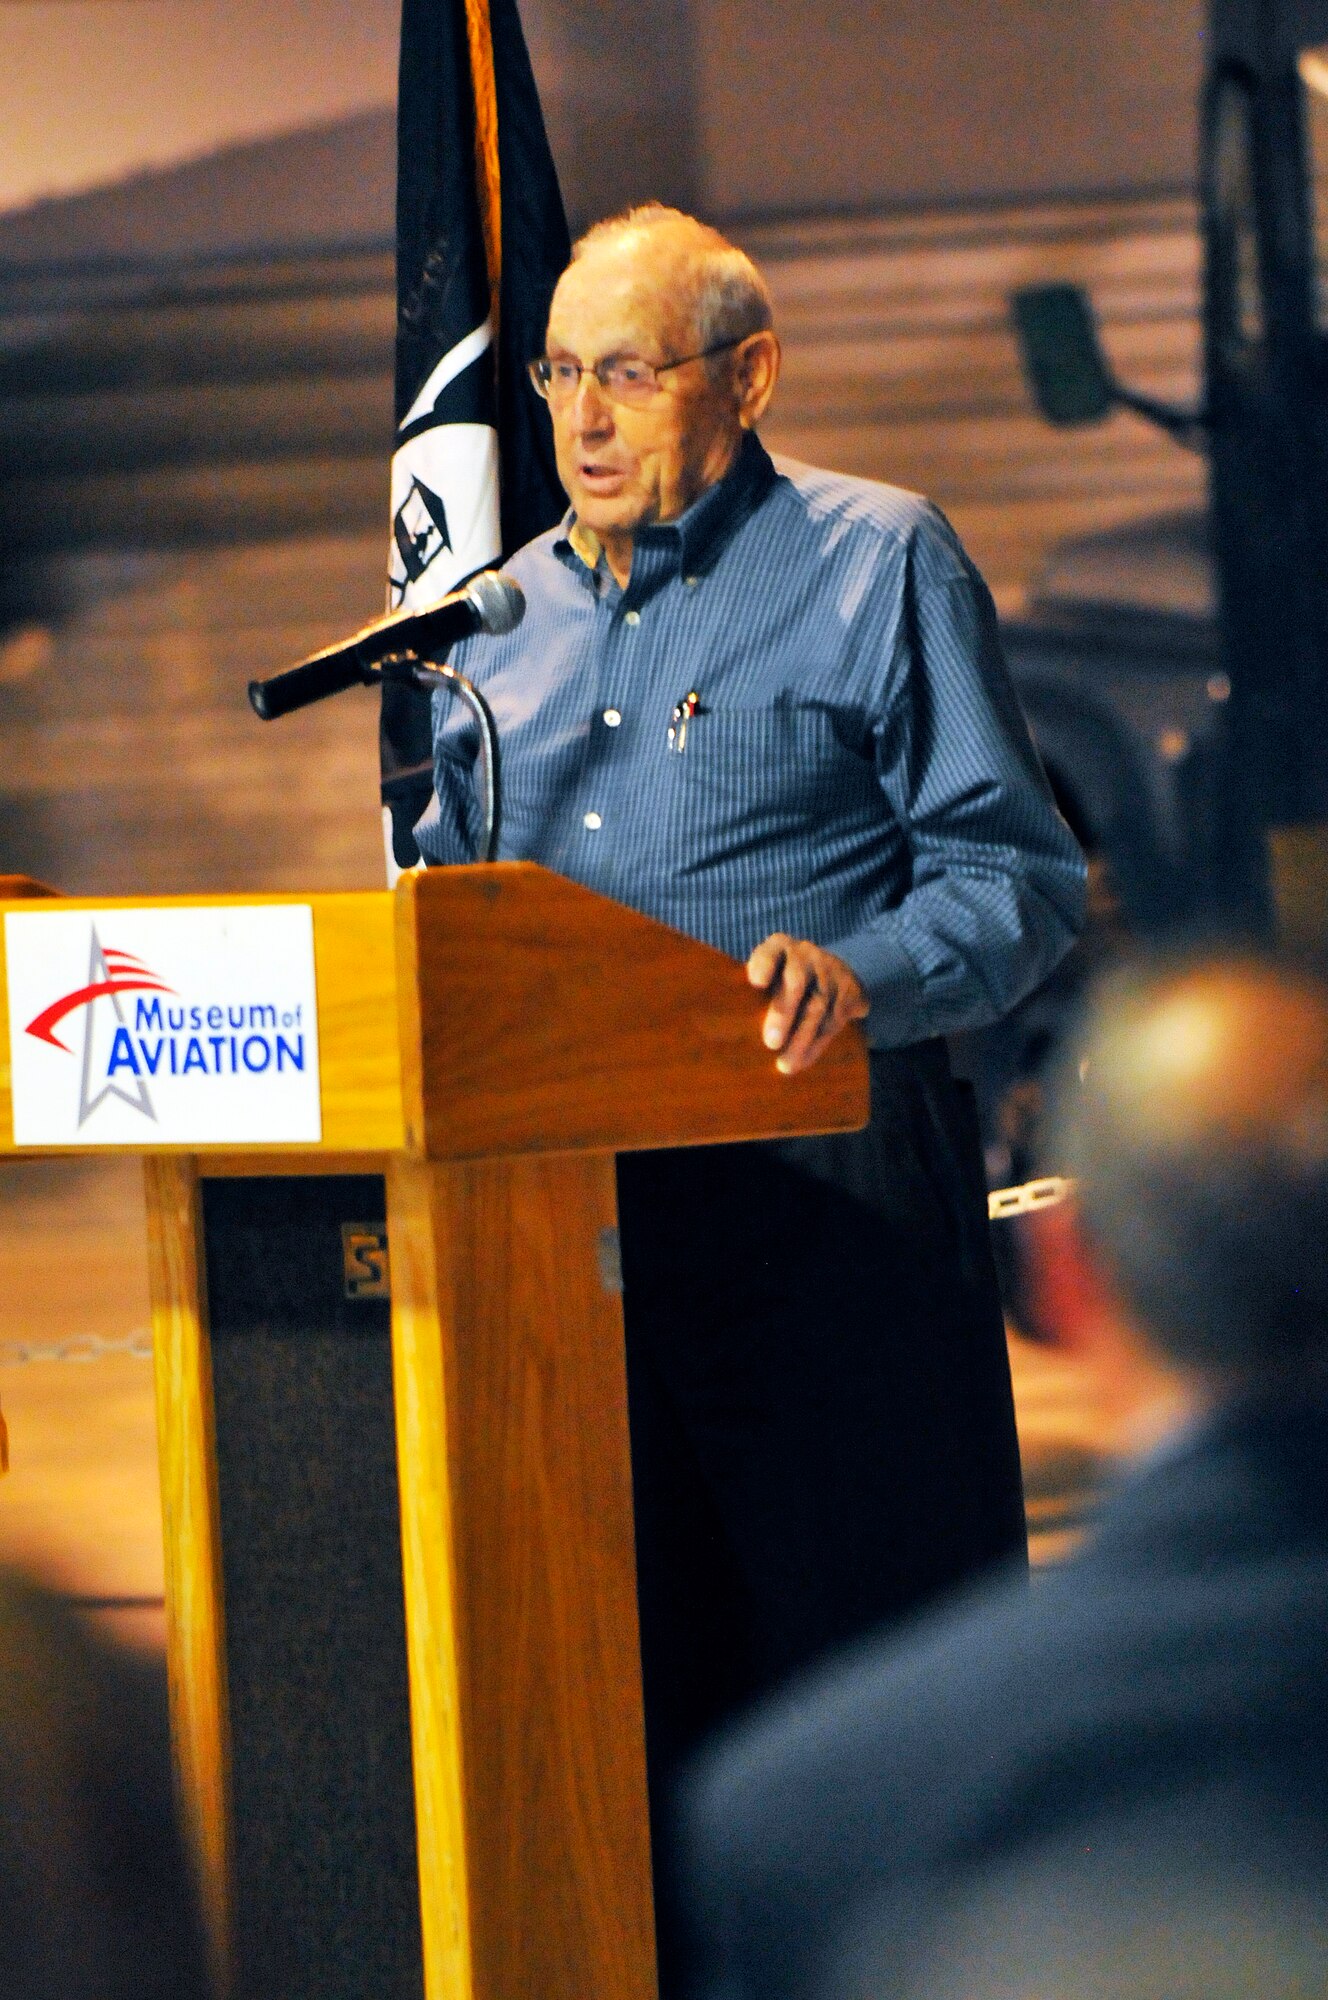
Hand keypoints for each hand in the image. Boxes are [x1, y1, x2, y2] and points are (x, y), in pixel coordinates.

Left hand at [745, 934, 868, 1074]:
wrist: (835, 972)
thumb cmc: (781, 979)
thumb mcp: (766, 973)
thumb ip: (749, 992)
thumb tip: (725, 1030)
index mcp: (779, 947)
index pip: (770, 953)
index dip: (764, 965)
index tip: (756, 982)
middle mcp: (805, 955)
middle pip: (795, 983)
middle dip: (783, 1014)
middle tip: (771, 1043)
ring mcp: (829, 971)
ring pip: (817, 1007)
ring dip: (801, 1039)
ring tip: (785, 1065)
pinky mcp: (849, 990)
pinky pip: (832, 1021)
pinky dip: (816, 1045)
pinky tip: (803, 1061)